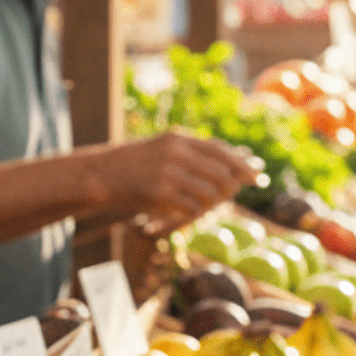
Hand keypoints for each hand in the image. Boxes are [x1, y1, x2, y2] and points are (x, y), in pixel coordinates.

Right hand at [98, 132, 260, 233]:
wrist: (98, 175)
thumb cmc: (135, 164)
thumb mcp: (164, 148)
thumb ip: (194, 154)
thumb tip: (233, 164)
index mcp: (179, 140)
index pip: (221, 152)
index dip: (242, 165)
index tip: (256, 177)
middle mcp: (176, 154)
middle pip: (221, 175)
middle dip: (230, 189)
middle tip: (230, 197)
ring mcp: (168, 175)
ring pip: (209, 194)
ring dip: (211, 205)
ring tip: (202, 207)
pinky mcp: (159, 195)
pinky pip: (191, 208)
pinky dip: (193, 214)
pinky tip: (185, 215)